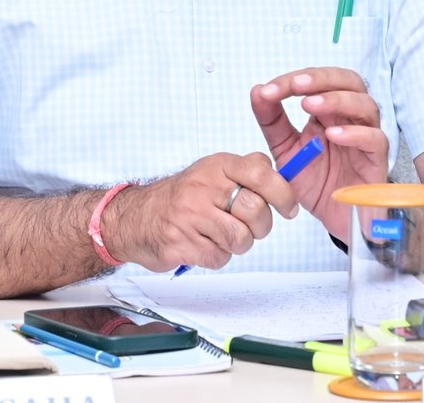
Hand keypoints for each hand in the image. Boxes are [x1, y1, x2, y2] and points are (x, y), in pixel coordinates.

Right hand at [102, 153, 298, 271]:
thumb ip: (244, 170)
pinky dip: (217, 256)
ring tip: (223, 236)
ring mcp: (190, 216)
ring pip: (241, 239)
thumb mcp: (210, 172)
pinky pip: (220, 258)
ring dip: (238, 244)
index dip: (283, 193)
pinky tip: (203, 244)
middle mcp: (203, 187)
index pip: (261, 172)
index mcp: (216, 166)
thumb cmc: (180, 197)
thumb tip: (277, 172)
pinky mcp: (181, 243)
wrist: (133, 218)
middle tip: (251, 227)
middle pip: (256, 211)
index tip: (290, 208)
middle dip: (261, 227)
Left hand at [251, 67, 388, 242]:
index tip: (268, 91)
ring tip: (310, 106)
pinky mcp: (377, 163)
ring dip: (337, 100)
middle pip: (349, 82)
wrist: (336, 222)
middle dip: (321, 79)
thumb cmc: (317, 184)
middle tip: (296, 85)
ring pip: (367, 105)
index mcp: (329, 113)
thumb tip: (257, 90)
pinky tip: (332, 135)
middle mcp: (351, 120)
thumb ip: (272, 122)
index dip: (294, 80)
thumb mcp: (286, 152)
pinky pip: (376, 140)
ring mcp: (366, 139)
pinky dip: (356, 133)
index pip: (319, 81)